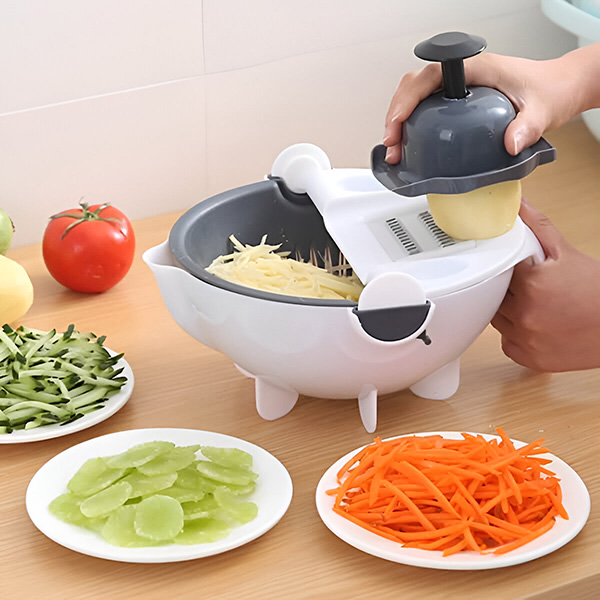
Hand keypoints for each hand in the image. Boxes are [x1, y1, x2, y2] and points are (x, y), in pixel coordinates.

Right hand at [383, 46, 599, 163]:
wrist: (561, 89)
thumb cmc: (551, 90)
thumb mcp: (543, 111)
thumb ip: (528, 127)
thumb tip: (511, 144)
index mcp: (478, 69)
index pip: (431, 76)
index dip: (408, 98)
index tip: (399, 122)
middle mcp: (465, 76)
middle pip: (415, 87)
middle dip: (397, 115)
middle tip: (392, 144)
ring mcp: (460, 89)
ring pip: (418, 98)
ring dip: (401, 122)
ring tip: (397, 150)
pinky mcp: (459, 103)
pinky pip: (428, 108)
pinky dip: (414, 126)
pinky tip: (412, 145)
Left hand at [490, 202, 599, 371]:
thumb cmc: (597, 291)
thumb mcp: (566, 252)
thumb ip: (538, 227)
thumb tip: (519, 205)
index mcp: (530, 285)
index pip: (498, 271)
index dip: (508, 270)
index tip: (520, 270)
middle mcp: (524, 314)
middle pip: (496, 296)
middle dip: (509, 290)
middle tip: (532, 287)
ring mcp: (525, 339)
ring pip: (498, 320)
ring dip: (509, 312)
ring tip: (535, 304)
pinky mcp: (529, 359)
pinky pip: (507, 343)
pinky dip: (516, 335)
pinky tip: (534, 324)